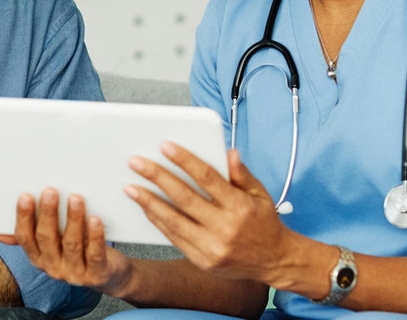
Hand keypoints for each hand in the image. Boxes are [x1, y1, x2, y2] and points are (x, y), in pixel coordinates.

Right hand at [3, 187, 133, 294]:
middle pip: (46, 239)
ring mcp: (74, 273)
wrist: (110, 276)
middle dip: (47, 214)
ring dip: (72, 219)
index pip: (25, 238)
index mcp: (38, 257)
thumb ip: (28, 235)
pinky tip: (95, 219)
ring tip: (75, 198)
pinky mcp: (97, 275)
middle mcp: (53, 267)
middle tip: (50, 190)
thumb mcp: (52, 244)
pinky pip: (94, 254)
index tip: (25, 195)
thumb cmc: (78, 250)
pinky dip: (94, 236)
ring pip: (71, 244)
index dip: (24, 217)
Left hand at [125, 146, 286, 280]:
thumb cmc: (265, 223)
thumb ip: (242, 174)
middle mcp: (225, 228)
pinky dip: (158, 221)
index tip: (165, 146)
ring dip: (148, 202)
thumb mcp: (261, 194)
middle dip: (157, 177)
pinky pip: (174, 238)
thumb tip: (228, 152)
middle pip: (184, 198)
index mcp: (240, 206)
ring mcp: (212, 247)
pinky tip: (146, 208)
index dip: (185, 160)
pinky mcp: (202, 260)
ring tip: (131, 187)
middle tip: (137, 163)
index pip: (208, 178)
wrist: (275, 261)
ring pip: (173, 220)